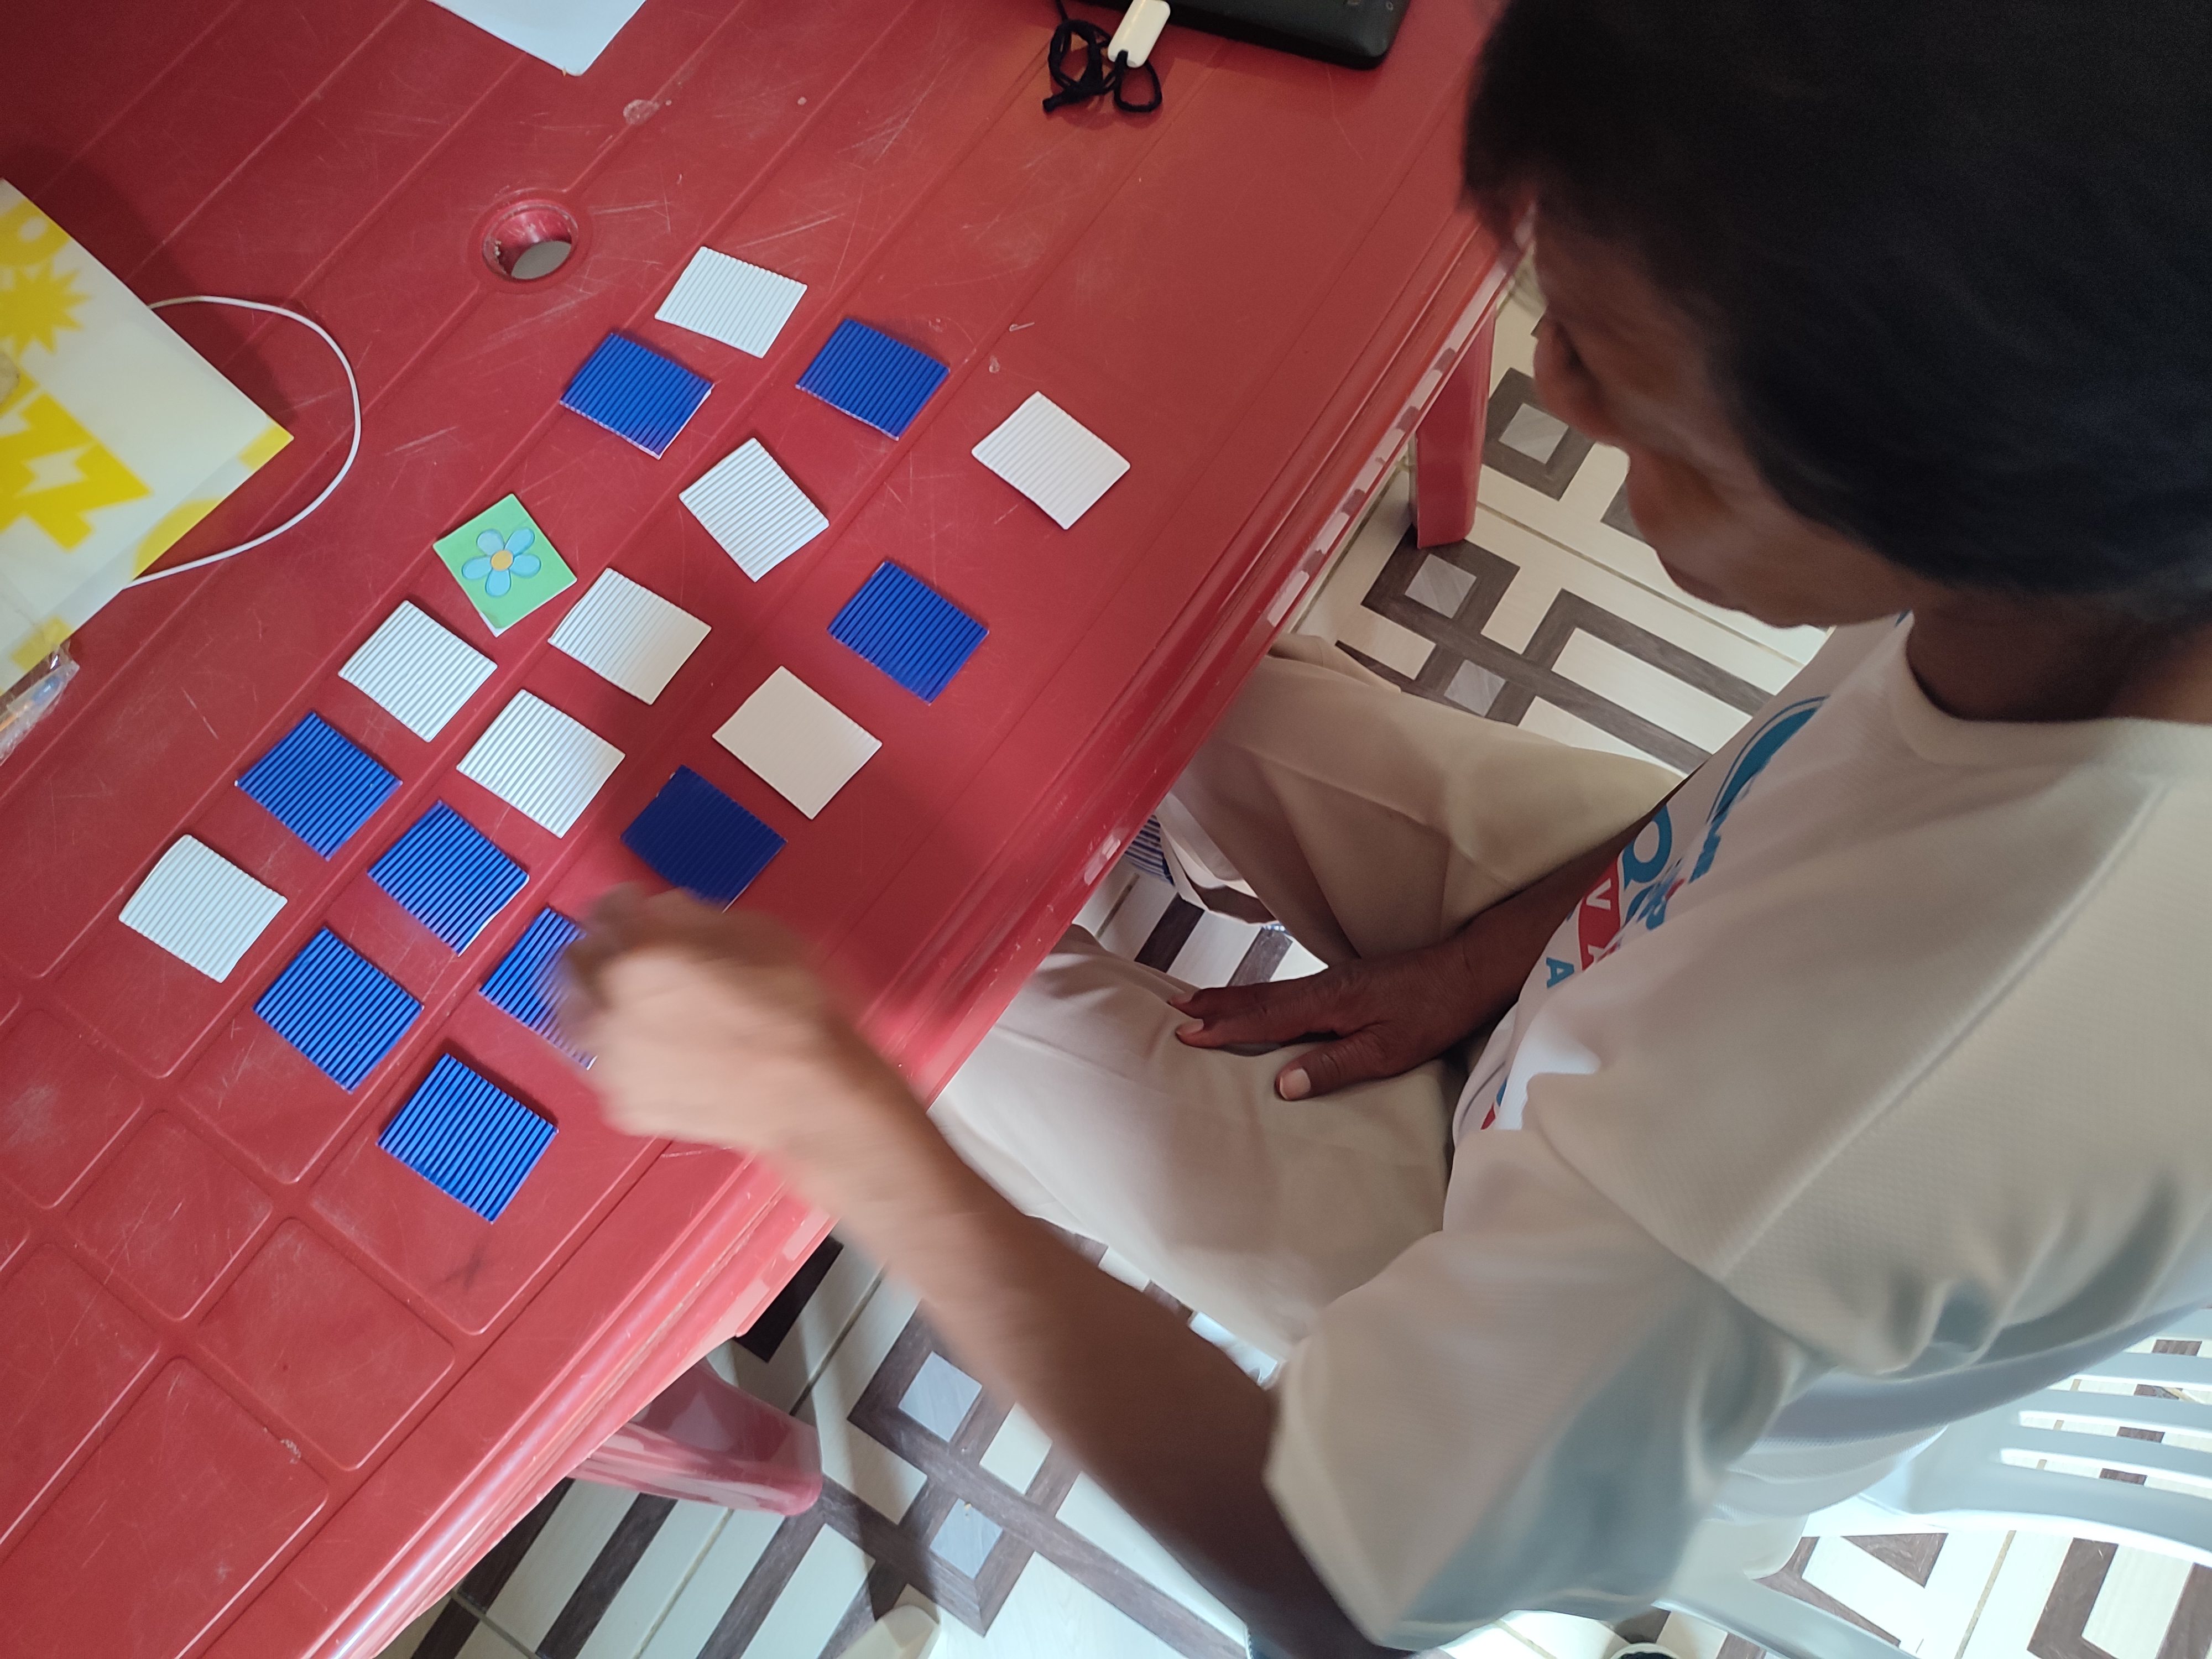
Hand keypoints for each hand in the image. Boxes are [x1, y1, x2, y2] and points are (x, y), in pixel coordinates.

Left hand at [559, 889, 922, 1187]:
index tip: (635, 905)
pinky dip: (614, 1047)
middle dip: (599, 947)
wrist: (809, 1096)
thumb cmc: (794, 1014)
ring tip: (625, 996)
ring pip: (570, 1015)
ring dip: (592, 997)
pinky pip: (598, 1062)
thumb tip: (662, 913)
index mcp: (640, 955)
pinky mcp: (621, 1101)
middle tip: (627, 948)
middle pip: (572, 961)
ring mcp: (610, 1062)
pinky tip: (646, 1042)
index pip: (605, 910)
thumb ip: (693, 916)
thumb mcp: (756, 933)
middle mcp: (610, 1008)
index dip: (625, 902)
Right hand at [1171, 930, 1521, 1100]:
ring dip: (1231, 1000)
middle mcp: (1323, 986)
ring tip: (1198, 1003)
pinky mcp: (1346, 984)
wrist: (1469, 970)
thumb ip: (1335, 1066)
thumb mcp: (1389, 1049)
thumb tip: (1283, 1085)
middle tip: (1173, 1008)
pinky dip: (1258, 998)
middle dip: (1214, 1006)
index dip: (1224, 1027)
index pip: (1264, 1018)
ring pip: (1270, 993)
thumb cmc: (1434, 1011)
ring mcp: (1334, 982)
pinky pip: (1288, 993)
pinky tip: (1254, 1006)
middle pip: (1258, 998)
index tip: (1185, 1032)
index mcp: (1329, 1002)